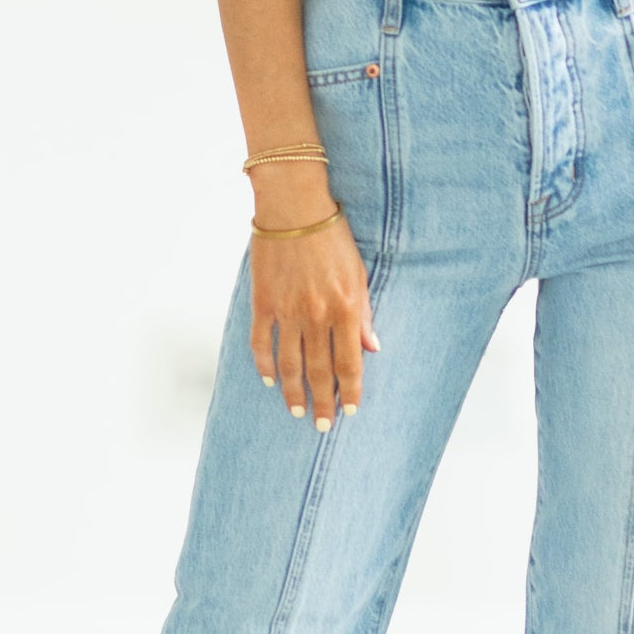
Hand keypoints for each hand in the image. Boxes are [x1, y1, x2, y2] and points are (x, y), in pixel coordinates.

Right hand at [246, 165, 379, 431]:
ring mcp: (287, 311)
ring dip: (293, 392)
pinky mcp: (263, 302)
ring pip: (288, 364)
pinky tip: (269, 380)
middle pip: (318, 370)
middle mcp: (316, 315)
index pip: (349, 363)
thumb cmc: (332, 236)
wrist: (294, 207)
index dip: (349, 391)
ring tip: (297, 412)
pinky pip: (261, 342)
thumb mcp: (359, 273)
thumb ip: (364, 313)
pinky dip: (263, 365)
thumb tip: (372, 348)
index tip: (350, 411)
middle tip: (322, 426)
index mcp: (346, 308)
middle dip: (322, 403)